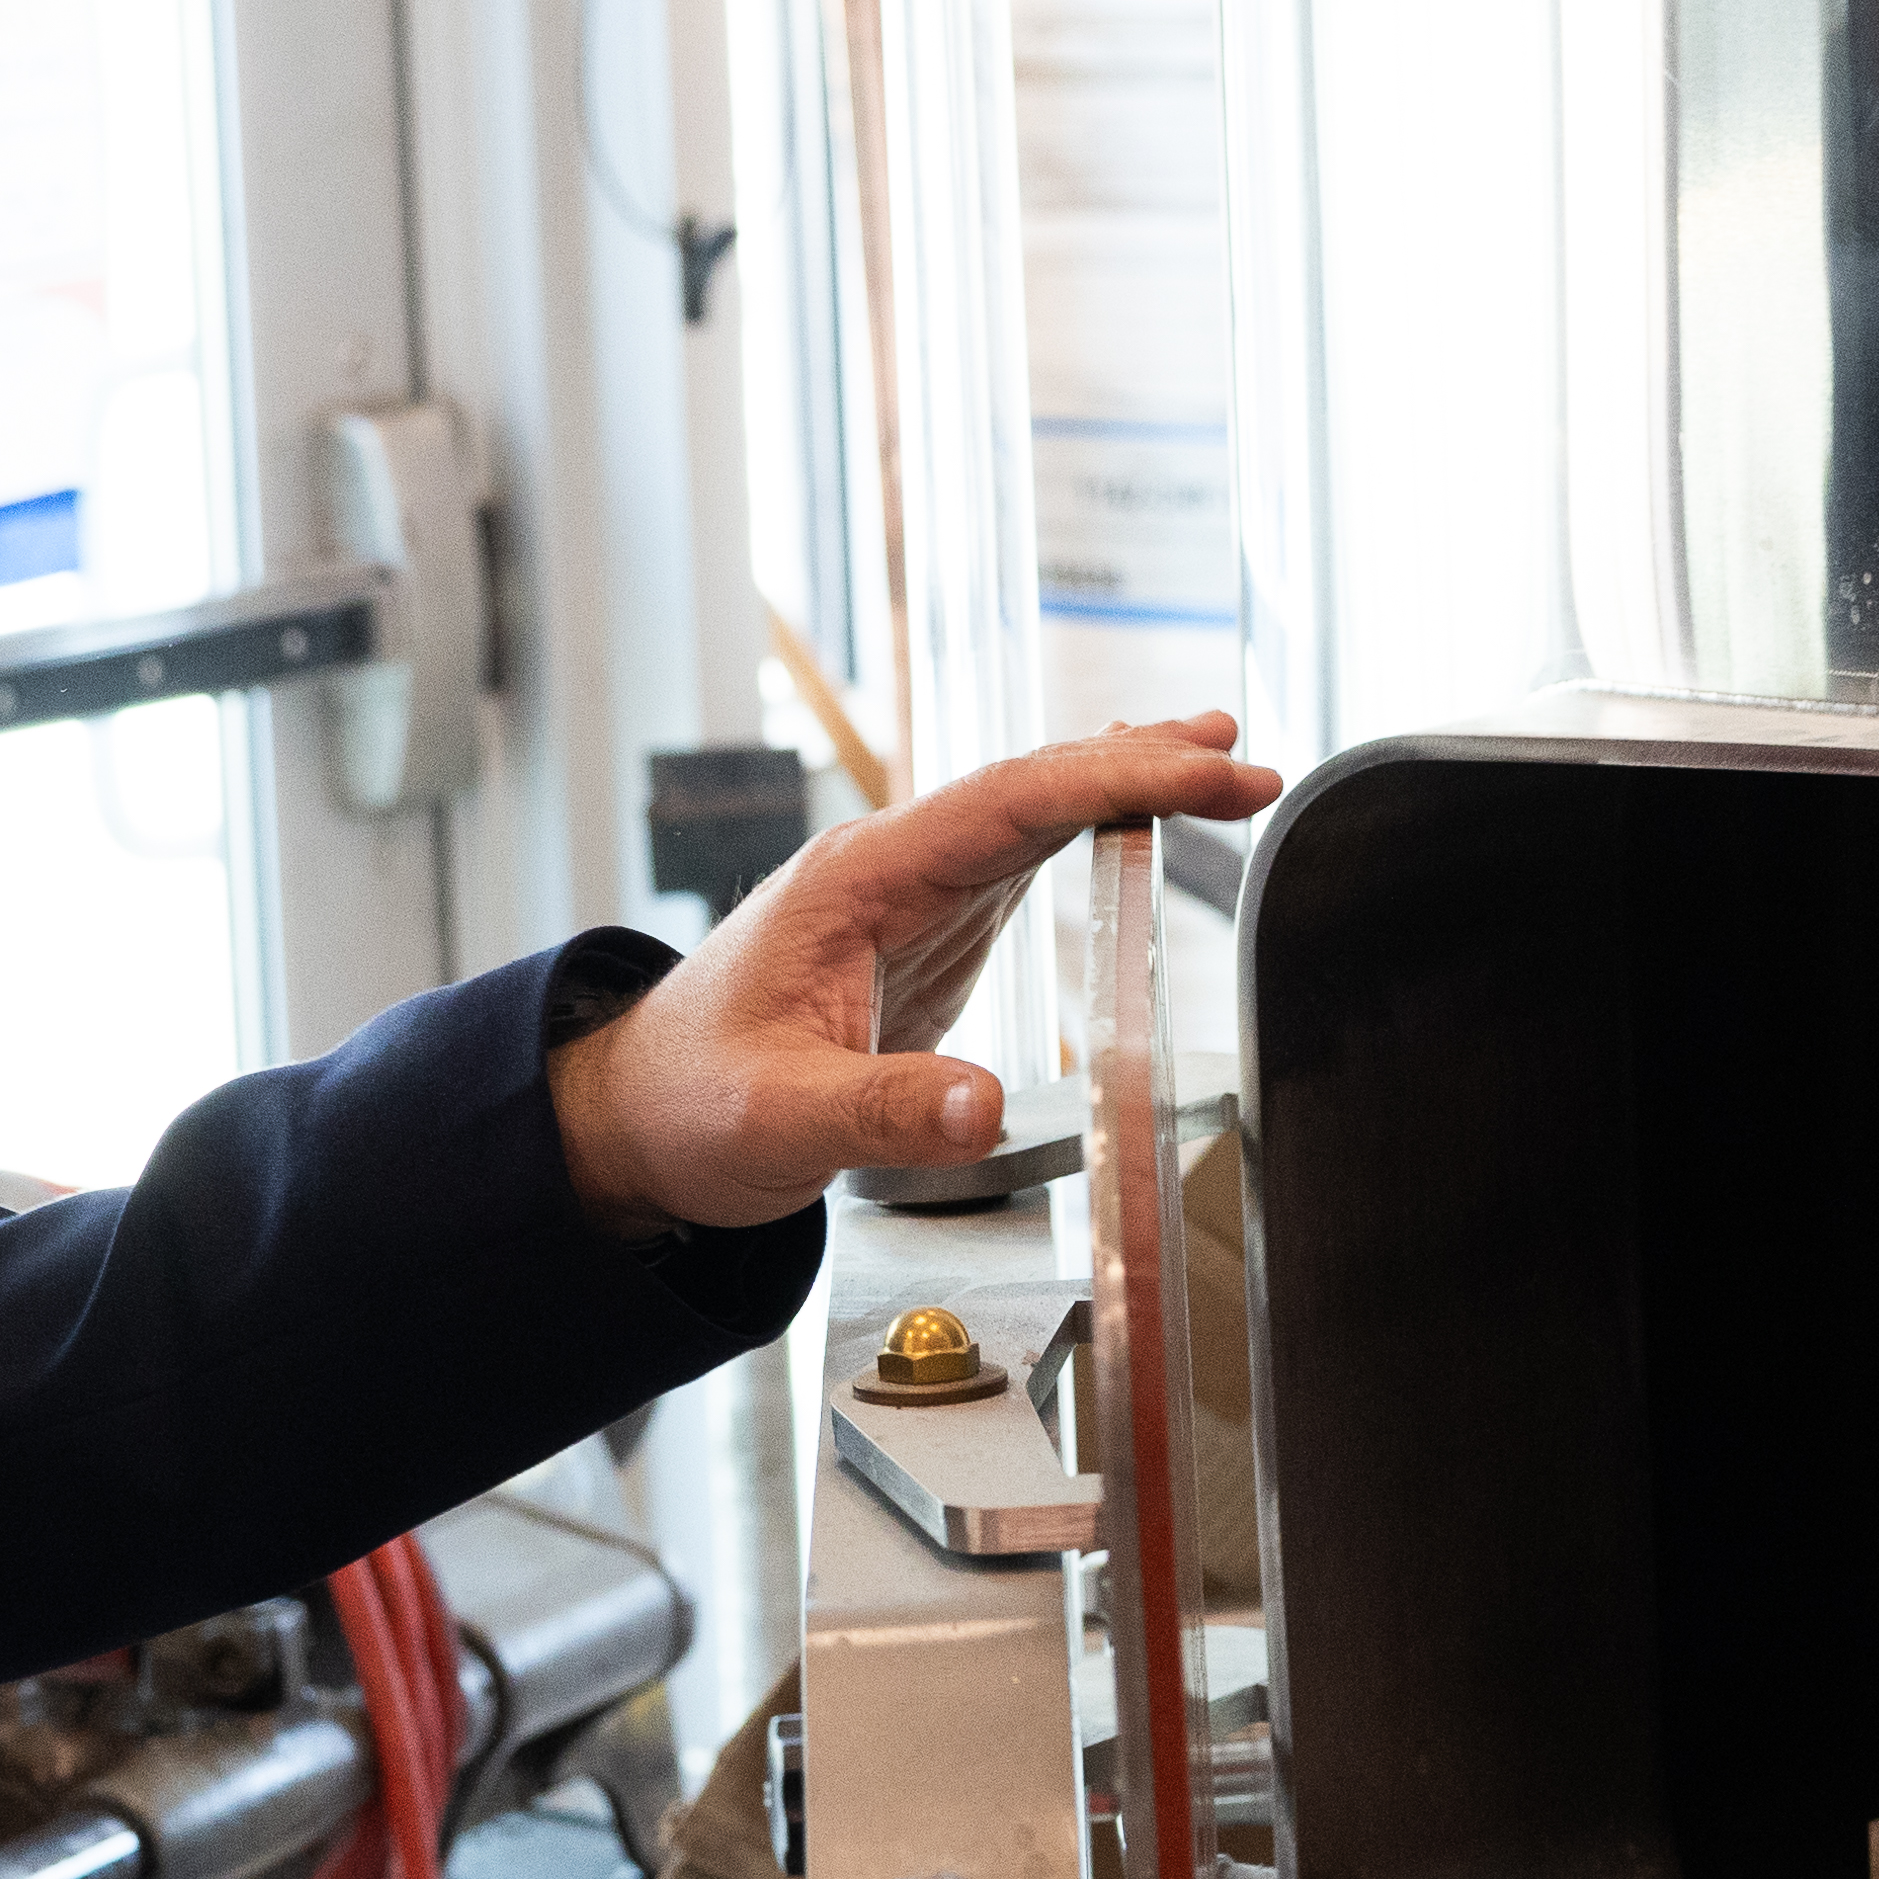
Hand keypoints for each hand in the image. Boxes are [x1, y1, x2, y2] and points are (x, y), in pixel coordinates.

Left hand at [549, 715, 1286, 1236]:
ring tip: (1217, 763)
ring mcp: (907, 894)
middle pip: (1033, 786)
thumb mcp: (780, 1121)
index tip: (1208, 771)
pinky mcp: (923, 932)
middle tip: (1242, 757)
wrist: (636, 1118)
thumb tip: (985, 1109)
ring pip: (1031, 812)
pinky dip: (1088, 830)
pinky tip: (1132, 817)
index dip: (1118, 781)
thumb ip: (884, 1112)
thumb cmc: (689, 1105)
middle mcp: (888, 867)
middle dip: (1142, 765)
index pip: (1010, 801)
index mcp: (858, 880)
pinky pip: (1019, 858)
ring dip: (1124, 786)